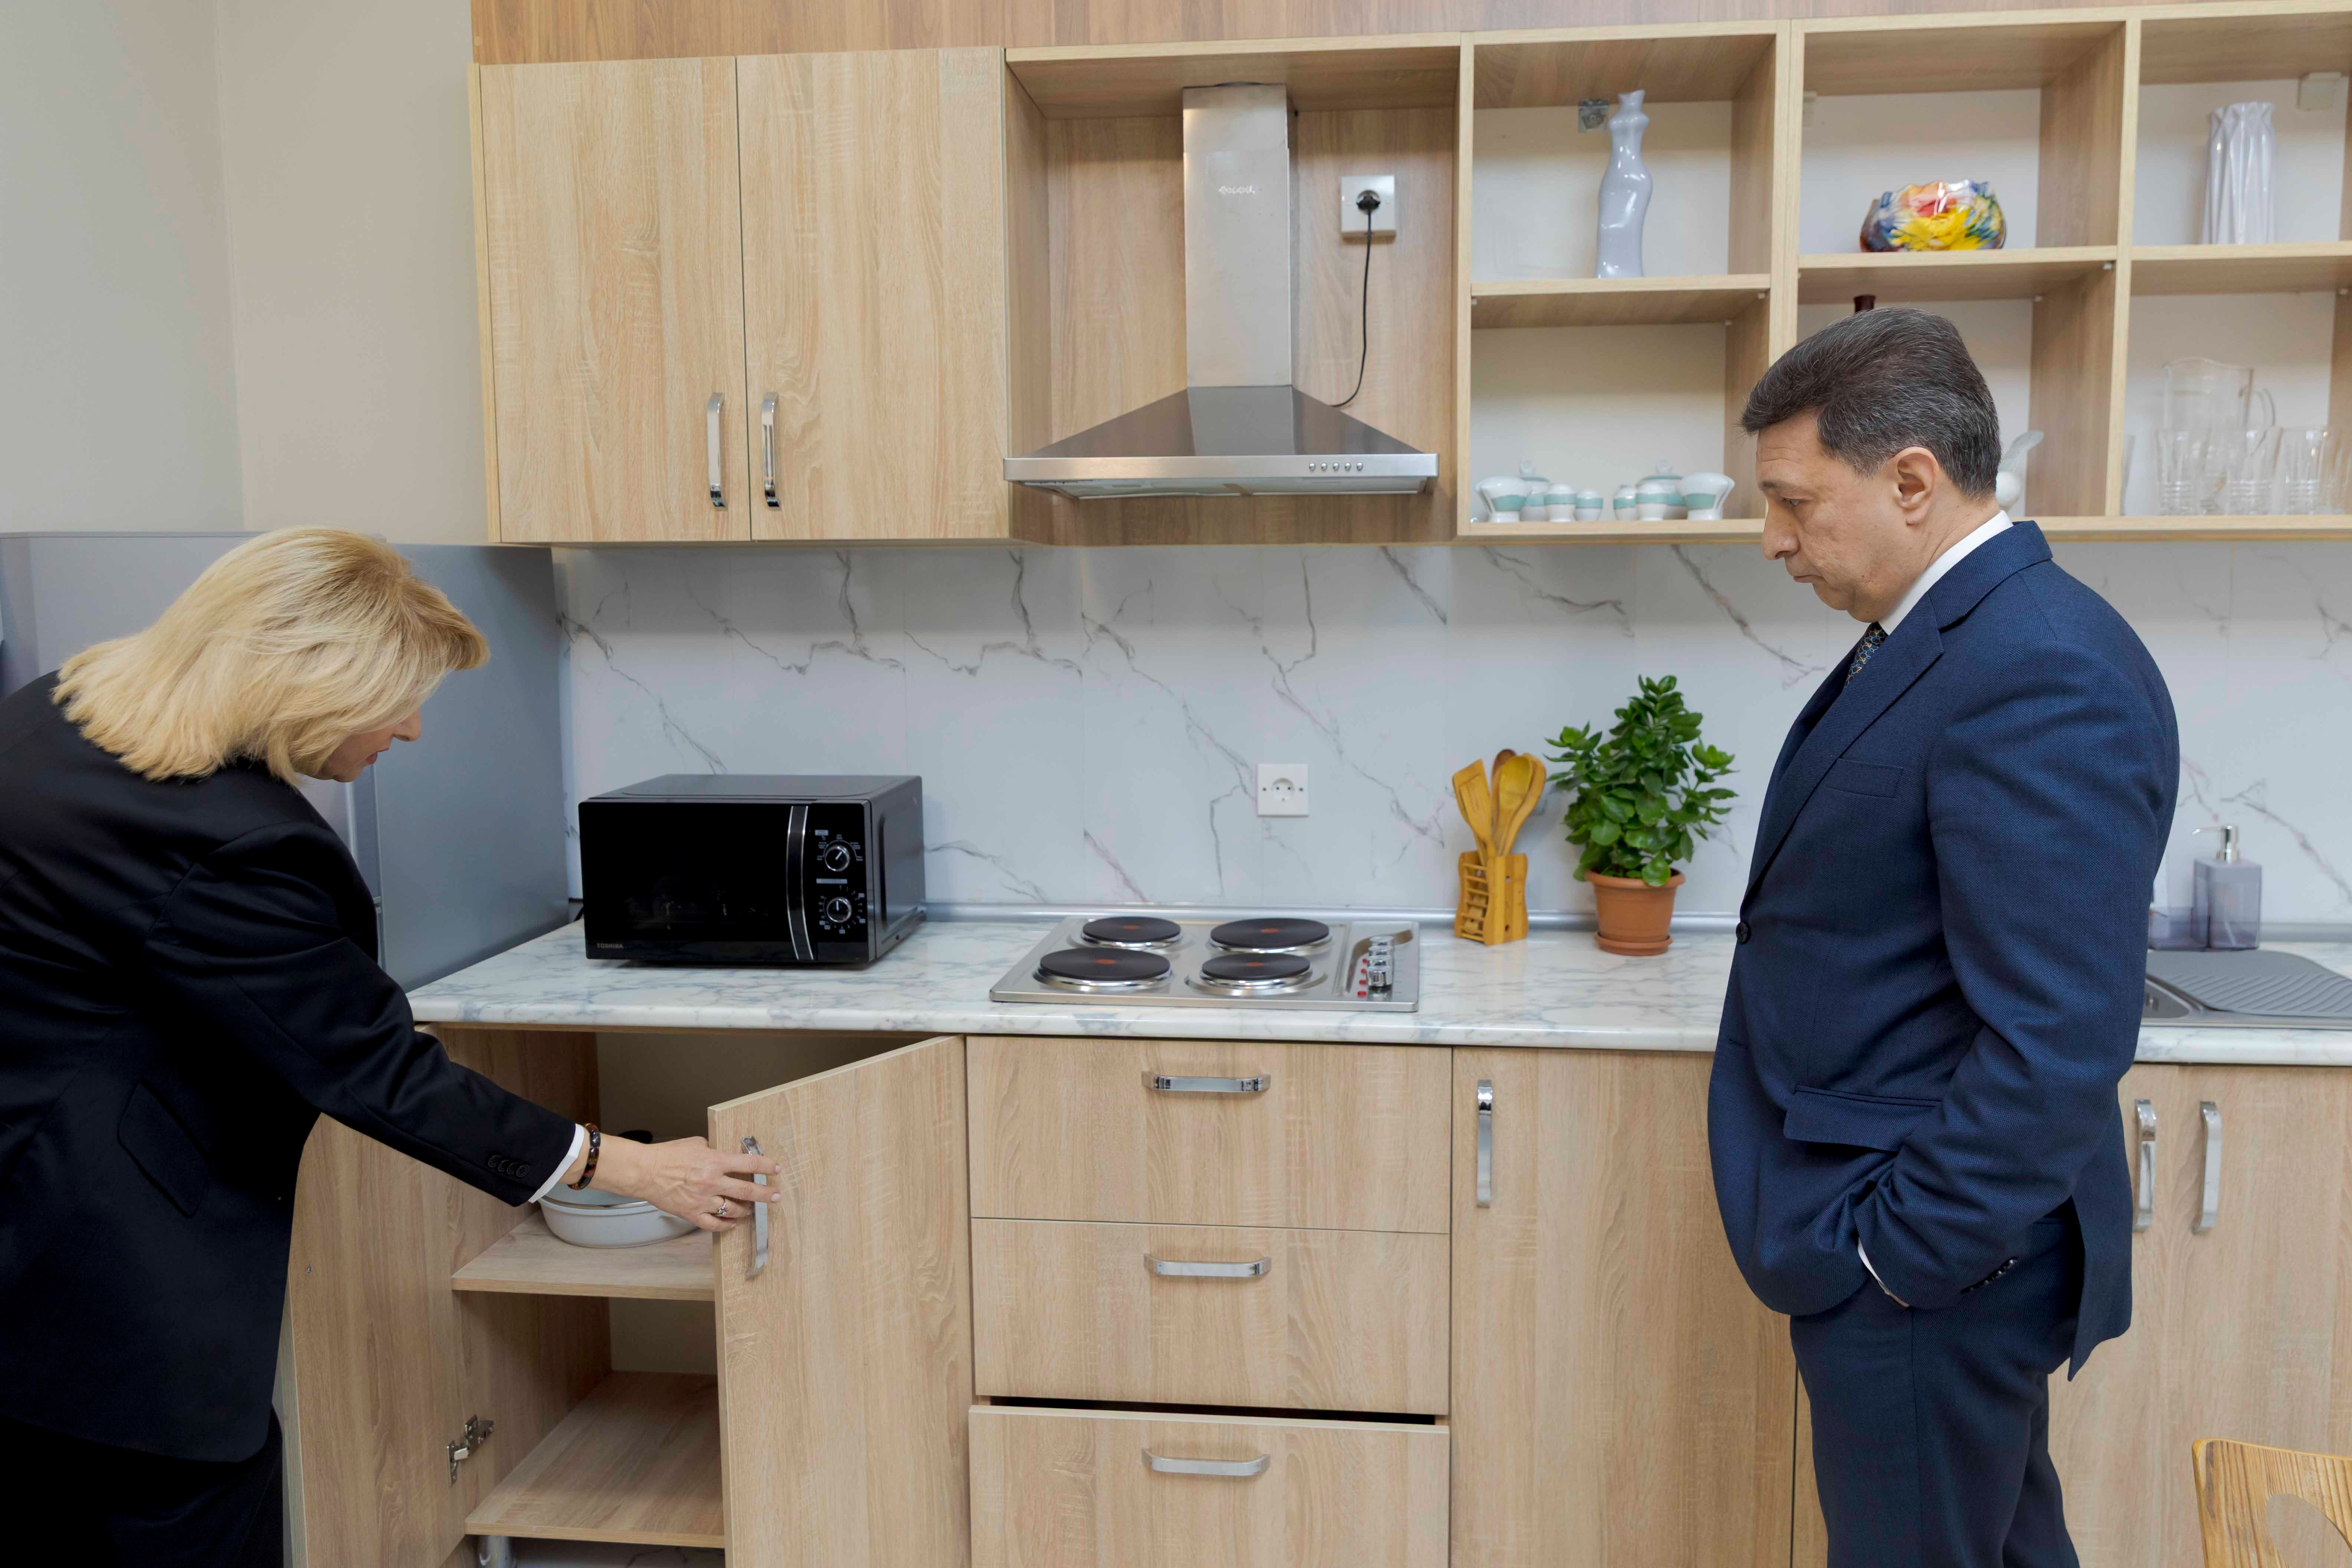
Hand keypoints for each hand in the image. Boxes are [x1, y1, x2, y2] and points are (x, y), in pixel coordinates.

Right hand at [569, 1133, 780, 1233]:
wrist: (645, 1171)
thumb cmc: (668, 1155)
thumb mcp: (696, 1144)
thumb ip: (714, 1150)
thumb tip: (725, 1155)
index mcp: (715, 1162)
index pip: (749, 1164)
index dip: (766, 1166)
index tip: (775, 1169)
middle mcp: (712, 1182)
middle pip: (748, 1191)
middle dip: (766, 1194)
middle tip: (776, 1196)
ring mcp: (703, 1200)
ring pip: (734, 1210)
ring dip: (747, 1211)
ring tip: (753, 1210)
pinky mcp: (692, 1213)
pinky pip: (715, 1224)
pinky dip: (727, 1225)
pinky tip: (733, 1224)